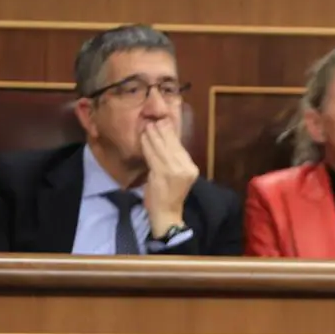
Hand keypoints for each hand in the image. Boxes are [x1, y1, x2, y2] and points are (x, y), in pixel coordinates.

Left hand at [140, 121, 197, 236]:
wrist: (167, 214)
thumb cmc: (169, 195)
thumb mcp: (176, 176)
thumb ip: (173, 159)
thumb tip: (165, 138)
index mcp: (191, 168)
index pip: (180, 147)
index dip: (171, 133)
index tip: (163, 121)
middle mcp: (186, 168)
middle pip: (172, 145)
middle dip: (161, 131)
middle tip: (152, 119)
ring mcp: (175, 171)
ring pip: (162, 148)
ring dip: (153, 136)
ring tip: (146, 126)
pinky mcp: (162, 174)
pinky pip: (153, 155)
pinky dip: (147, 146)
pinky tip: (143, 139)